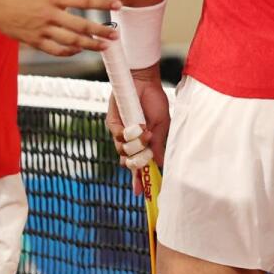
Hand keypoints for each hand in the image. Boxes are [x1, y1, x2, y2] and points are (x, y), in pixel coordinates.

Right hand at [0, 0, 119, 55]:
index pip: (83, 1)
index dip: (103, 3)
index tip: (118, 5)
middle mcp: (49, 14)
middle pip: (81, 26)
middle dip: (101, 30)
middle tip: (116, 33)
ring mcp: (41, 29)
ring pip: (70, 41)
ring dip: (90, 44)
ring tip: (105, 46)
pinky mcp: (34, 40)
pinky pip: (55, 50)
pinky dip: (69, 51)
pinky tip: (79, 49)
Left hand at [104, 64, 170, 193]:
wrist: (144, 81)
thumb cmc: (155, 101)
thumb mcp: (162, 124)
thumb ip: (159, 143)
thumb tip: (160, 163)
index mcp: (143, 143)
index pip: (139, 165)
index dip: (138, 179)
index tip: (141, 192)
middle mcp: (129, 141)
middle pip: (128, 163)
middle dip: (137, 163)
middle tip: (145, 157)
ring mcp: (120, 133)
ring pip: (122, 151)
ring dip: (134, 147)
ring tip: (145, 134)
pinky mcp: (112, 123)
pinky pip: (117, 136)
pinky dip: (128, 135)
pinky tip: (138, 127)